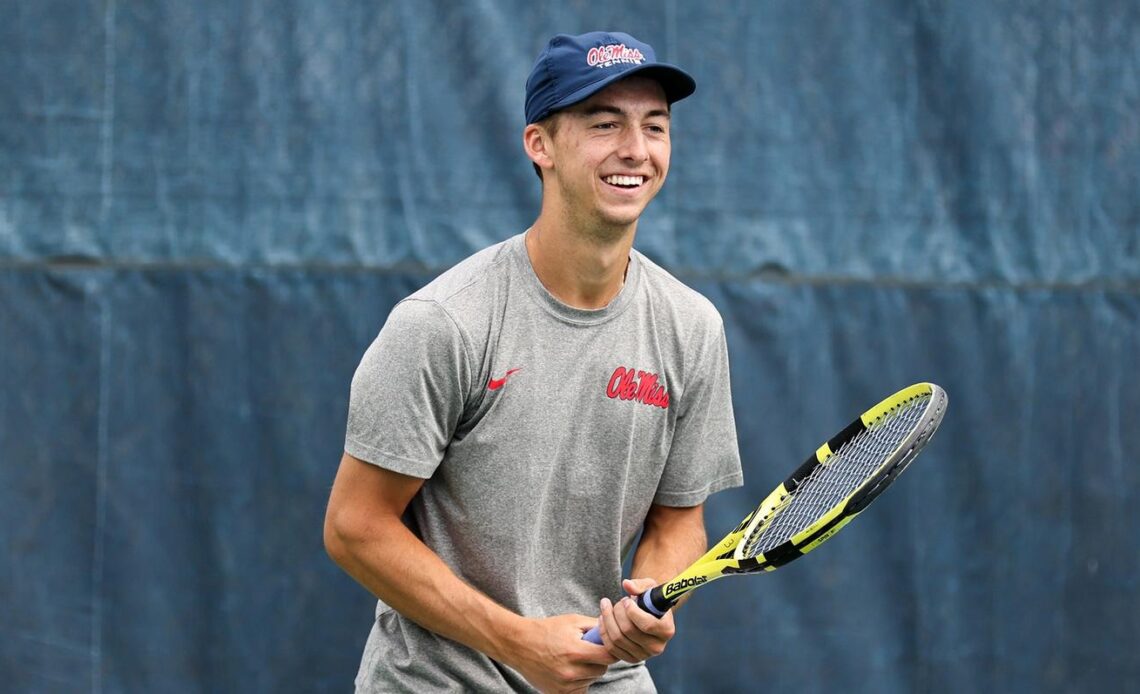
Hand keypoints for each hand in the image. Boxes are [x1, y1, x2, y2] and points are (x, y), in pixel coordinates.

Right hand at [502, 614, 617, 693]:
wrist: (519, 644)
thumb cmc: (546, 630)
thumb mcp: (572, 621)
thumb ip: (594, 626)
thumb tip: (613, 629)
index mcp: (575, 651)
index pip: (608, 657)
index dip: (611, 650)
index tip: (608, 647)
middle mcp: (570, 671)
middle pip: (601, 670)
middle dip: (598, 661)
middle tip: (587, 651)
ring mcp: (563, 685)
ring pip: (591, 680)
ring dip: (588, 672)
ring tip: (574, 660)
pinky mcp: (557, 693)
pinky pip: (579, 690)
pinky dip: (578, 682)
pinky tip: (569, 670)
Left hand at [596, 577, 675, 662]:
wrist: (649, 615)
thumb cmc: (650, 600)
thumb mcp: (650, 587)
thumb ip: (640, 584)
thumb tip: (627, 584)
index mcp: (667, 630)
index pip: (647, 624)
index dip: (632, 611)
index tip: (626, 599)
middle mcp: (657, 647)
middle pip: (628, 631)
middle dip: (617, 612)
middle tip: (616, 602)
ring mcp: (643, 655)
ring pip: (617, 639)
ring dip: (607, 619)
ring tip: (606, 606)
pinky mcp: (630, 659)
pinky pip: (611, 648)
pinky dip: (603, 632)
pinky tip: (602, 618)